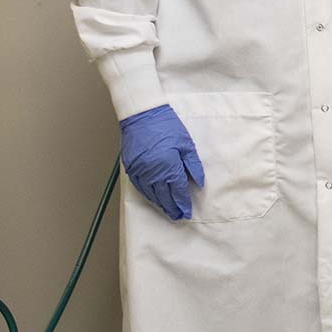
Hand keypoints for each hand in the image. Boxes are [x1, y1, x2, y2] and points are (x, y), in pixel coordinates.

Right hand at [119, 104, 204, 220]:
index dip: (183, 203)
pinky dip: (148, 195)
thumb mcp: (186, 144)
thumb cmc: (167, 126)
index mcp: (169, 166)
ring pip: (151, 194)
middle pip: (164, 196)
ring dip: (160, 204)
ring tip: (168, 211)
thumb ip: (193, 165)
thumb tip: (199, 183)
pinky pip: (140, 188)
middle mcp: (153, 172)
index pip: (178, 190)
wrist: (143, 115)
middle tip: (179, 217)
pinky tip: (154, 199)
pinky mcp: (131, 169)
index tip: (187, 212)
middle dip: (172, 208)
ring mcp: (140, 171)